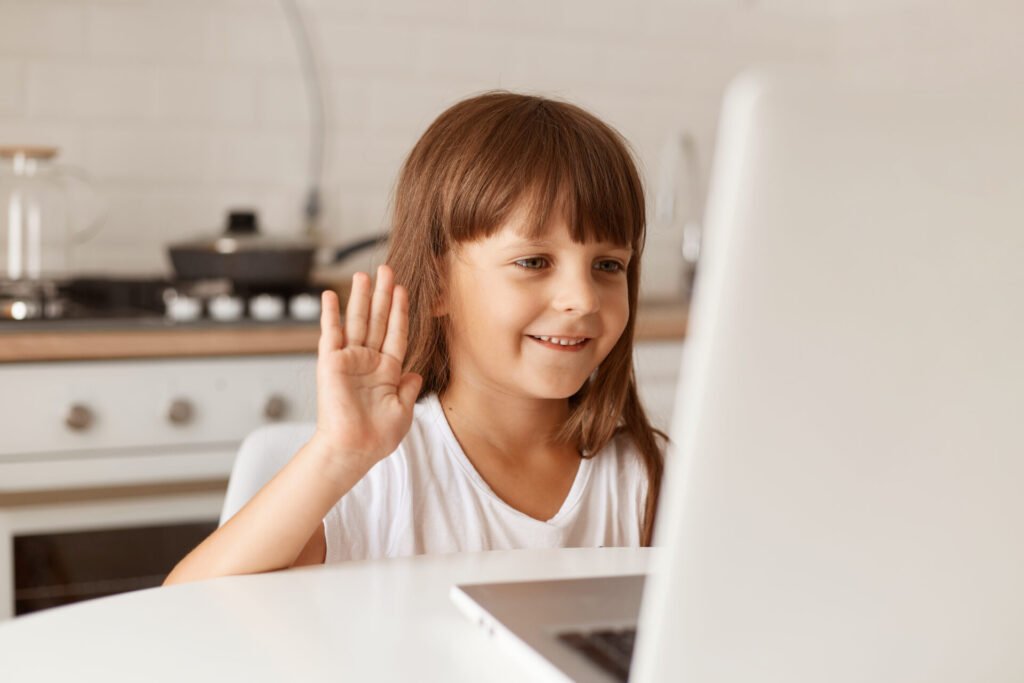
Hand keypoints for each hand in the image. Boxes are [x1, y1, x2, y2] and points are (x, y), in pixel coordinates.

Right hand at [312, 265, 422, 474]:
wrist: (354, 449)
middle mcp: (368, 361)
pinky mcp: (331, 363)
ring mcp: (349, 360)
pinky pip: (331, 333)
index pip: (397, 333)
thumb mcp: (403, 410)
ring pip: (357, 321)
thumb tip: (416, 374)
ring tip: (364, 274)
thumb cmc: (378, 436)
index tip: (404, 290)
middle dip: (383, 294)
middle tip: (387, 269)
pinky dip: (330, 314)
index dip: (401, 311)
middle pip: (378, 320)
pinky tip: (331, 295)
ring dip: (361, 297)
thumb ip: (409, 388)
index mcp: (388, 371)